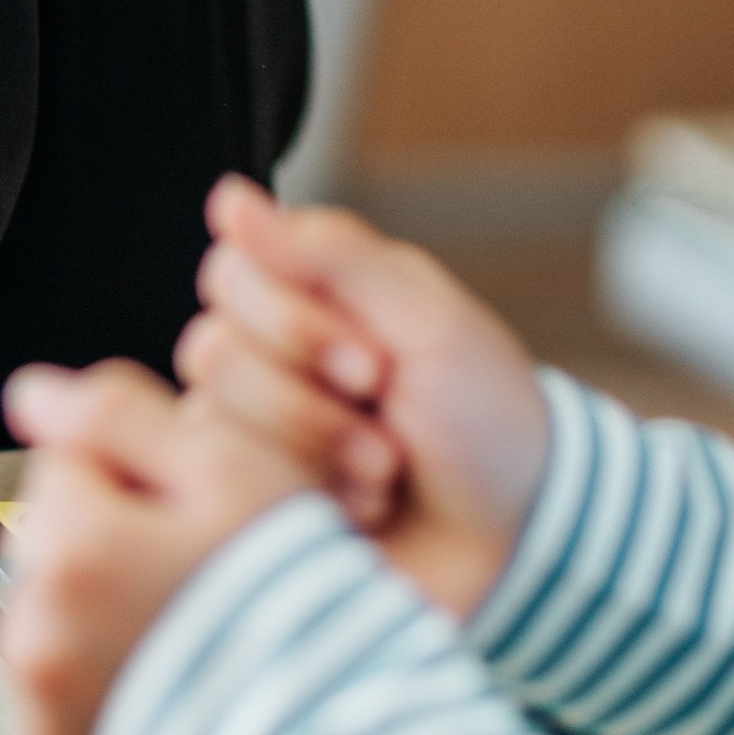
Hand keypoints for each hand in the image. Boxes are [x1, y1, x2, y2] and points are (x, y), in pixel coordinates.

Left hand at [0, 361, 314, 734]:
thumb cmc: (299, 608)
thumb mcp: (229, 472)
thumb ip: (120, 414)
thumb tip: (28, 392)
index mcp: (70, 546)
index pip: (68, 458)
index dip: (140, 475)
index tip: (196, 516)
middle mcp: (35, 630)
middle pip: (51, 535)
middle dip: (107, 538)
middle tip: (198, 575)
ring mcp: (41, 705)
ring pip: (50, 606)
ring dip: (97, 603)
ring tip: (191, 632)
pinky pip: (56, 683)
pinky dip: (95, 673)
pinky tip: (167, 679)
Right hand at [175, 176, 550, 618]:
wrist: (519, 538)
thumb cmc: (484, 418)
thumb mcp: (423, 320)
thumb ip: (326, 254)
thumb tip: (228, 196)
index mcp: (313, 292)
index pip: (232, 274)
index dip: (291, 322)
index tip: (372, 363)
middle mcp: (271, 354)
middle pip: (214, 351)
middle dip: (307, 399)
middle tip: (383, 415)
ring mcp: (258, 430)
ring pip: (216, 420)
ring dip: (316, 448)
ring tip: (384, 470)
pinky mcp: (258, 498)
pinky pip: (232, 489)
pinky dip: (313, 496)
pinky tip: (366, 505)